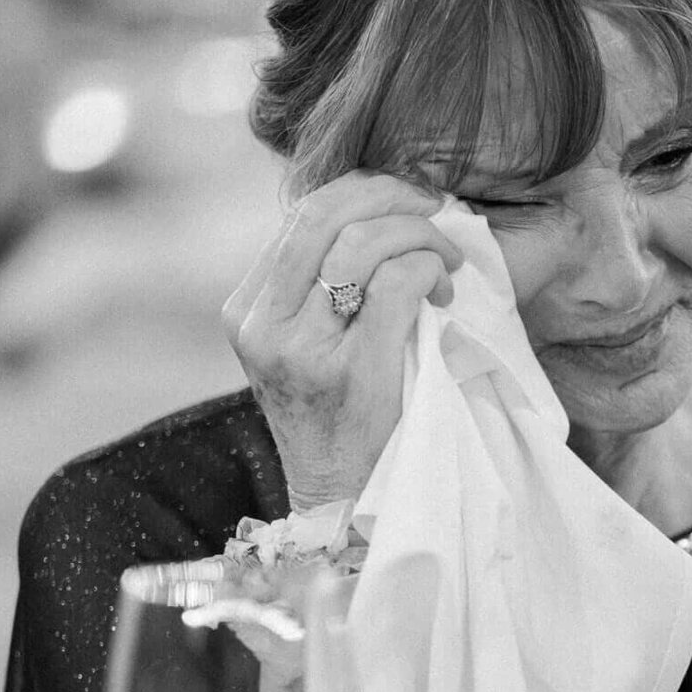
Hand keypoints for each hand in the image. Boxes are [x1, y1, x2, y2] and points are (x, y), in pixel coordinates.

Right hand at [224, 173, 464, 507]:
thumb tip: (371, 215)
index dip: (363, 191)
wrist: (340, 500)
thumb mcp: (299, 349)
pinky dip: (429, 270)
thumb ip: (313, 289)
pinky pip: (396, 283)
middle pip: (326, 213)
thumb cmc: (335, 420)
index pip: (301, 214)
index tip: (405, 200)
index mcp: (246, 311)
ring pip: (363, 243)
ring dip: (419, 236)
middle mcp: (262, 325)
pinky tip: (443, 291)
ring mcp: (302, 351)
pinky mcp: (352, 372)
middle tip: (435, 210)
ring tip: (446, 261)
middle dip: (392, 196)